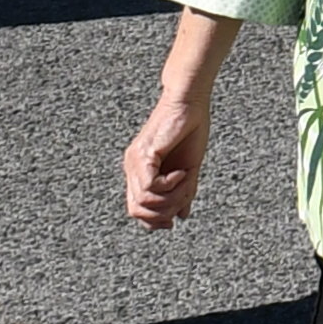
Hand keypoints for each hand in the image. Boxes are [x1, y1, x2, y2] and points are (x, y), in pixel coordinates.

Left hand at [121, 85, 210, 226]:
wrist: (189, 101)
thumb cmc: (190, 128)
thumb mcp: (188, 168)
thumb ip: (183, 192)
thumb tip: (182, 215)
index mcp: (140, 172)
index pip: (136, 209)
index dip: (154, 221)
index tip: (173, 220)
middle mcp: (132, 168)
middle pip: (136, 210)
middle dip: (163, 213)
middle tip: (182, 199)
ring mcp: (135, 161)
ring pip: (144, 202)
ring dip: (170, 198)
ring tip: (185, 181)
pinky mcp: (143, 155)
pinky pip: (150, 186)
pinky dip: (170, 185)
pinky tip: (182, 172)